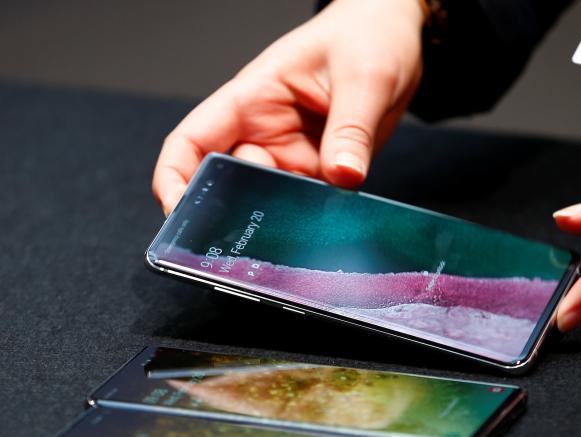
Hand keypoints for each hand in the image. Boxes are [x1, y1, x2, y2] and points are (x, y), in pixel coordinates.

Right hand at [152, 0, 425, 214]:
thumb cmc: (367, 37)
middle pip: (225, 183)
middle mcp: (264, 134)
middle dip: (226, 214)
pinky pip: (303, 205)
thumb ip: (351, 129)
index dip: (174, 177)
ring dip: (274, 221)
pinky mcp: (318, 174)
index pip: (193, 140)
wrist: (396, 39)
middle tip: (242, 244)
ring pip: (265, 202)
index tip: (176, 212)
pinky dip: (306, 220)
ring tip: (289, 236)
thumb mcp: (364, 77)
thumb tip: (342, 178)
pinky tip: (317, 230)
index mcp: (252, 100)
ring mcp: (290, 158)